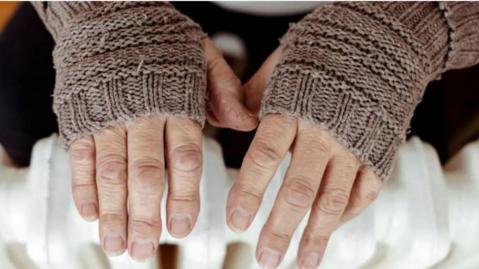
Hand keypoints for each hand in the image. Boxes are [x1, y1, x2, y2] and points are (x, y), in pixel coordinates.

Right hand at [68, 39, 254, 260]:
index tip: (182, 228)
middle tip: (145, 250)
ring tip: (117, 244)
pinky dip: (83, 185)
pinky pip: (80, 155)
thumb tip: (247, 122)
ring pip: (110, 171)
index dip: (183, 196)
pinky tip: (89, 213)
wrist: (114, 14)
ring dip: (113, 212)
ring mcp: (109, 116)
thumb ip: (224, 91)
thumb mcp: (203, 57)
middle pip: (144, 173)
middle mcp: (143, 114)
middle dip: (144, 216)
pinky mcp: (82, 115)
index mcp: (178, 104)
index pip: (184, 159)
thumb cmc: (163, 42)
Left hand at [226, 48, 382, 268]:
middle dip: (280, 228)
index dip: (249, 192)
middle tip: (264, 256)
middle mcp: (323, 132)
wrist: (383, 42)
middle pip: (298, 189)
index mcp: (293, 109)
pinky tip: (330, 232)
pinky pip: (365, 192)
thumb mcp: (283, 64)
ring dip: (315, 235)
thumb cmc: (325, 52)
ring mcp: (354, 145)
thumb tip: (235, 118)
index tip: (236, 221)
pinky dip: (347, 215)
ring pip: (333, 200)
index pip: (264, 157)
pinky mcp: (378, 152)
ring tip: (301, 262)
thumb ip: (256, 93)